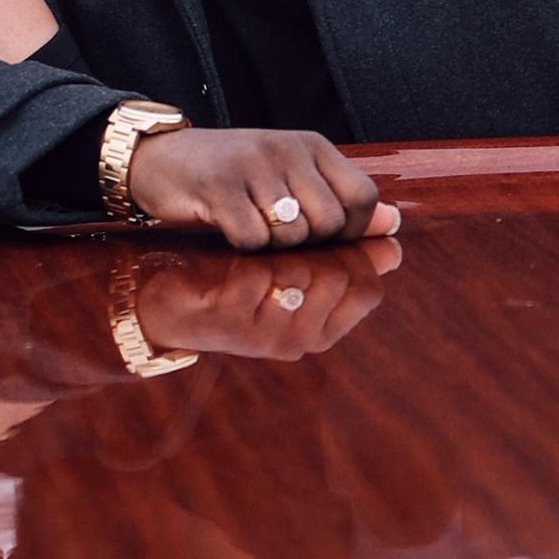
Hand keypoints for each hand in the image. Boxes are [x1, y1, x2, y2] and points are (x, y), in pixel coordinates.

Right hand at [126, 126, 399, 252]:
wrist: (159, 160)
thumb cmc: (233, 177)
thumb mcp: (290, 179)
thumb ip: (340, 200)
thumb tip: (393, 223)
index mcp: (312, 145)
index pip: (363, 196)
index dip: (351, 230)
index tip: (321, 236)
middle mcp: (287, 148)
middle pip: (329, 222)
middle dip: (308, 243)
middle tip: (277, 234)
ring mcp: (252, 165)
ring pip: (292, 234)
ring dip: (273, 247)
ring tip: (251, 227)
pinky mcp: (218, 186)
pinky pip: (252, 238)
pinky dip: (243, 247)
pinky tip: (228, 229)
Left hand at [132, 237, 401, 360]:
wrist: (165, 301)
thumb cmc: (236, 278)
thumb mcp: (292, 265)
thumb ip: (342, 250)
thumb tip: (393, 226)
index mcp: (322, 330)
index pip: (367, 290)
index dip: (354, 249)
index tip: (325, 222)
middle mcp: (299, 341)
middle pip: (337, 278)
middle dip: (316, 238)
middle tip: (291, 217)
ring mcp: (264, 336)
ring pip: (297, 273)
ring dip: (280, 240)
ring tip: (262, 224)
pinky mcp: (227, 323)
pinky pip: (253, 273)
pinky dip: (244, 246)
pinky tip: (231, 240)